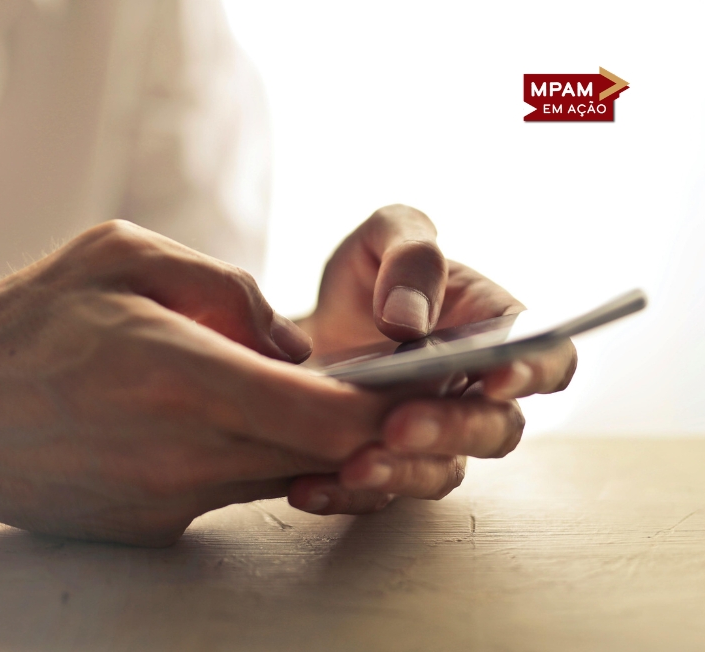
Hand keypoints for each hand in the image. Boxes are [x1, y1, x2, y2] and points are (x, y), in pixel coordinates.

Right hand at [0, 220, 404, 545]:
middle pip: (321, 456)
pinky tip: (210, 420)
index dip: (384, 408)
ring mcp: (170, 501)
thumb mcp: (124, 255)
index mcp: (187, 377)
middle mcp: (188, 454)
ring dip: (300, 438)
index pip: (331, 418)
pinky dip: (246, 457)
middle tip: (363, 385)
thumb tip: (291, 342)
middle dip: (356, 424)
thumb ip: (228, 288)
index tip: (407, 388)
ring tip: (274, 390)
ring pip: (281, 476)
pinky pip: (231, 490)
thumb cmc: (27, 320)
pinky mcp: (152, 526)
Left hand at [288, 205, 576, 514]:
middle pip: (495, 428)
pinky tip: (306, 487)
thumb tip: (407, 321)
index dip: (534, 371)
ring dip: (403, 473)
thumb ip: (410, 256)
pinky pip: (378, 494)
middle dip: (452, 430)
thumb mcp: (385, 237)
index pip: (547, 357)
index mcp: (493, 330)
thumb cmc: (369, 276)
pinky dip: (344, 495)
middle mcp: (473, 392)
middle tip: (399, 424)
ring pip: (442, 472)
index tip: (496, 378)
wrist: (309, 324)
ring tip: (354, 466)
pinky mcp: (386, 464)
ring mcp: (432, 436)